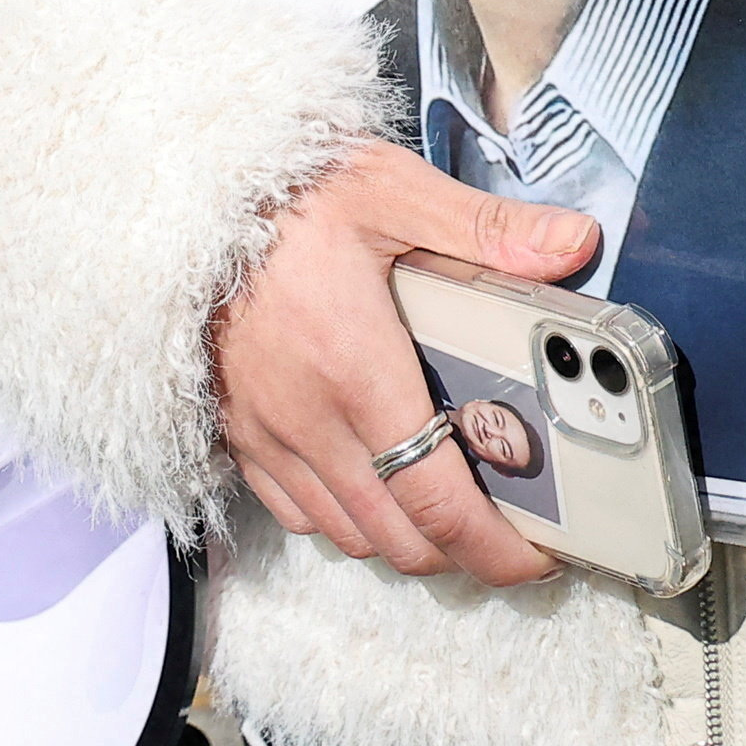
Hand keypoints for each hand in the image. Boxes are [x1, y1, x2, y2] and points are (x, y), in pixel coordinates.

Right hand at [210, 146, 593, 582]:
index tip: (538, 555)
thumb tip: (574, 245)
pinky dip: (343, 518)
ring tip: (448, 503)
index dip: (496, 549)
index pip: (436, 502)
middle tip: (510, 529)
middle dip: (462, 553)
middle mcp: (309, 421)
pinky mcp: (235, 433)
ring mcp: (266, 434)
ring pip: (348, 534)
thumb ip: (485, 227)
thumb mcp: (389, 190)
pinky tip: (372, 478)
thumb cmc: (282, 193)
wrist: (171, 200)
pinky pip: (296, 512)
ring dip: (404, 537)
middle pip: (399, 539)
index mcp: (358, 371)